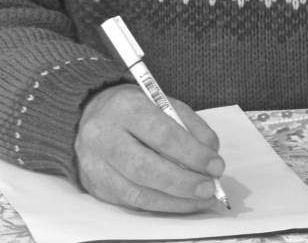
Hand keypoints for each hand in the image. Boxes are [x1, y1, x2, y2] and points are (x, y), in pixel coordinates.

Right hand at [74, 83, 223, 211]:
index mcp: (125, 107)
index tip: (216, 165)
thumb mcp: (163, 102)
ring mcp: (96, 164)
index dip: (192, 153)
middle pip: (146, 168)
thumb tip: (211, 155)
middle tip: (209, 188)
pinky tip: (178, 203)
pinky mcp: (95, 186)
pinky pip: (130, 203)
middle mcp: (104, 136)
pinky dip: (159, 206)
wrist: (91, 113)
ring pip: (137, 193)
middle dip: (183, 183)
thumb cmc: (135, 108)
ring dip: (174, 201)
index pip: (161, 134)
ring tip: (200, 200)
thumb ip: (189, 125)